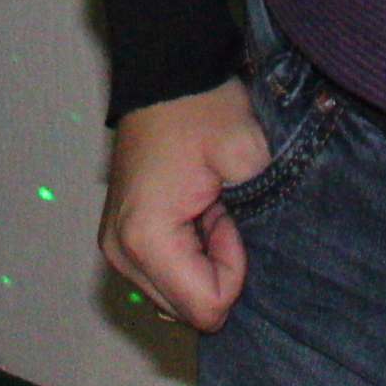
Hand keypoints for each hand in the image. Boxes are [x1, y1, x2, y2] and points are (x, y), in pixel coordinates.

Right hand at [101, 84, 271, 331]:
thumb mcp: (247, 156)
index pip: (206, 306)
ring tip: (207, 209)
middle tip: (220, 212)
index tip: (231, 216)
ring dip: (203, 264)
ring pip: (178, 300)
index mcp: (145, 237)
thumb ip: (260, 218)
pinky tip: (193, 213)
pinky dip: (188, 258)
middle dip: (218, 269)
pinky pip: (166, 278)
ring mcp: (116, 248)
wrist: (166, 74)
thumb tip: (269, 263)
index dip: (235, 268)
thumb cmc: (202, 108)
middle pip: (189, 311)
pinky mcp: (121, 240)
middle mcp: (121, 252)